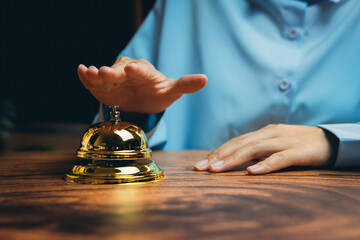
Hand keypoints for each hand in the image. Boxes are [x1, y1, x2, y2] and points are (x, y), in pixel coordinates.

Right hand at [77, 56, 206, 112]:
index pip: (141, 70)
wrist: (141, 101)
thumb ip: (185, 85)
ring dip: (97, 74)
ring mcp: (114, 78)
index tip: (133, 70)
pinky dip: (86, 76)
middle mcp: (128, 72)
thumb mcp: (172, 92)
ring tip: (90, 73)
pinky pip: (93, 80)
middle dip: (114, 73)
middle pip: (120, 71)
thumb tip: (205, 79)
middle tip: (106, 74)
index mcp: (145, 72)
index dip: (137, 70)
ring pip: (104, 75)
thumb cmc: (157, 94)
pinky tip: (81, 71)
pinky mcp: (102, 86)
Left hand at [194, 124, 335, 173]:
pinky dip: (264, 165)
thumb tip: (234, 162)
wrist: (329, 140)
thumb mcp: (273, 146)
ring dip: (233, 159)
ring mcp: (284, 141)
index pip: (235, 142)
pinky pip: (279, 159)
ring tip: (217, 169)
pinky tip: (250, 173)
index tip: (200, 164)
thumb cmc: (296, 145)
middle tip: (200, 168)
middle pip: (239, 144)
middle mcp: (269, 134)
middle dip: (218, 156)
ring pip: (254, 149)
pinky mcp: (298, 151)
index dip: (217, 152)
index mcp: (262, 133)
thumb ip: (256, 152)